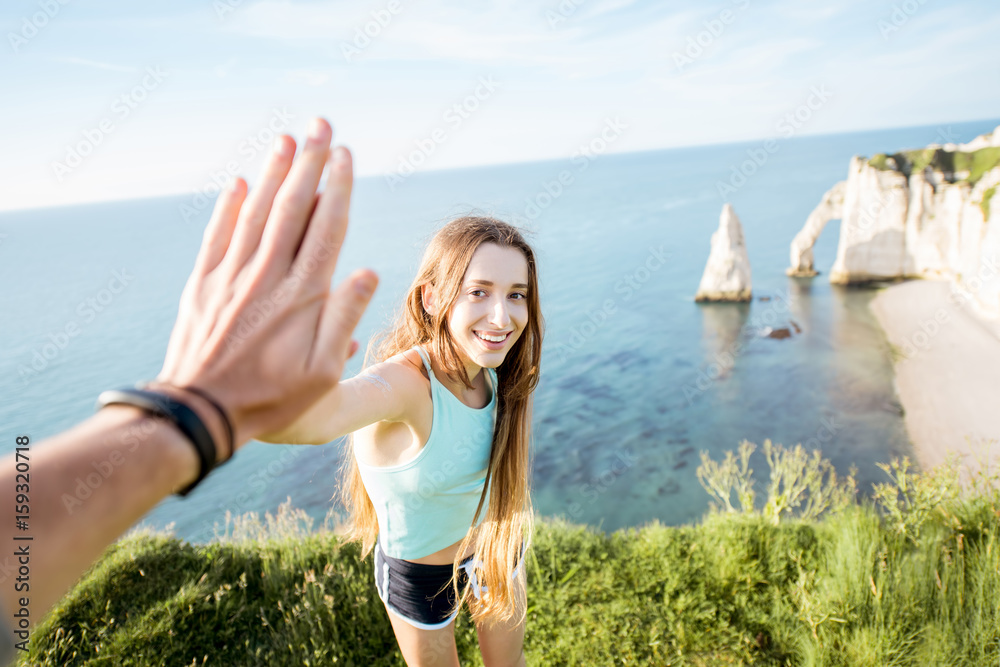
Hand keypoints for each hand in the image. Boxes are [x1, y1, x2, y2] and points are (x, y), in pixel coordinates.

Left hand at [155, 117, 376, 456]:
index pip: (327, 227)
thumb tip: (368, 272)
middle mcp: (268, 276)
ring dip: (273, 172)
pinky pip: (218, 234)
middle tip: (321, 126)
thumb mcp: (323, 372)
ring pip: (256, 211)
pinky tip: (241, 182)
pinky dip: (230, 205)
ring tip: (286, 140)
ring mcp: (232, 276)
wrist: (201, 411)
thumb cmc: (271, 397)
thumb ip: (344, 318)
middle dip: (309, 162)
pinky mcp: (204, 284)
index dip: (338, 186)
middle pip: (293, 206)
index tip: (345, 155)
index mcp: (303, 296)